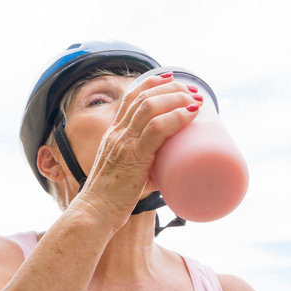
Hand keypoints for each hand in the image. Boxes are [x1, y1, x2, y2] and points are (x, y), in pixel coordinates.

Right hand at [73, 73, 201, 229]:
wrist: (95, 212)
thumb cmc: (112, 197)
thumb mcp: (125, 171)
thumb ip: (146, 167)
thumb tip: (170, 172)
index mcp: (114, 133)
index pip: (130, 96)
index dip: (151, 82)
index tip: (170, 78)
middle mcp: (117, 133)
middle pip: (144, 96)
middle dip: (171, 87)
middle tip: (192, 91)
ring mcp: (124, 143)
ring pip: (150, 107)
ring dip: (177, 98)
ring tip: (196, 100)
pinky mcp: (133, 157)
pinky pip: (157, 129)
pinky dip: (176, 117)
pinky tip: (191, 114)